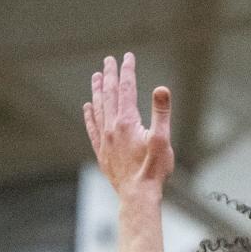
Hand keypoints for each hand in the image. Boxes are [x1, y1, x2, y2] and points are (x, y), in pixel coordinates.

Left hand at [83, 53, 173, 196]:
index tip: (128, 57)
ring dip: (97, 90)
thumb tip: (161, 89)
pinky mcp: (102, 152)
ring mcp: (105, 139)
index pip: (127, 89)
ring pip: (98, 108)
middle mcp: (112, 127)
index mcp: (128, 121)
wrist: (137, 195)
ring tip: (95, 76)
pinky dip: (89, 115)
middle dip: (109, 74)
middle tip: (108, 60)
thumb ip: (161, 113)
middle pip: (109, 94)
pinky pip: (92, 128)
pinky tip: (88, 107)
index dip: (127, 70)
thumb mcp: (163, 140)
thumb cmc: (153, 170)